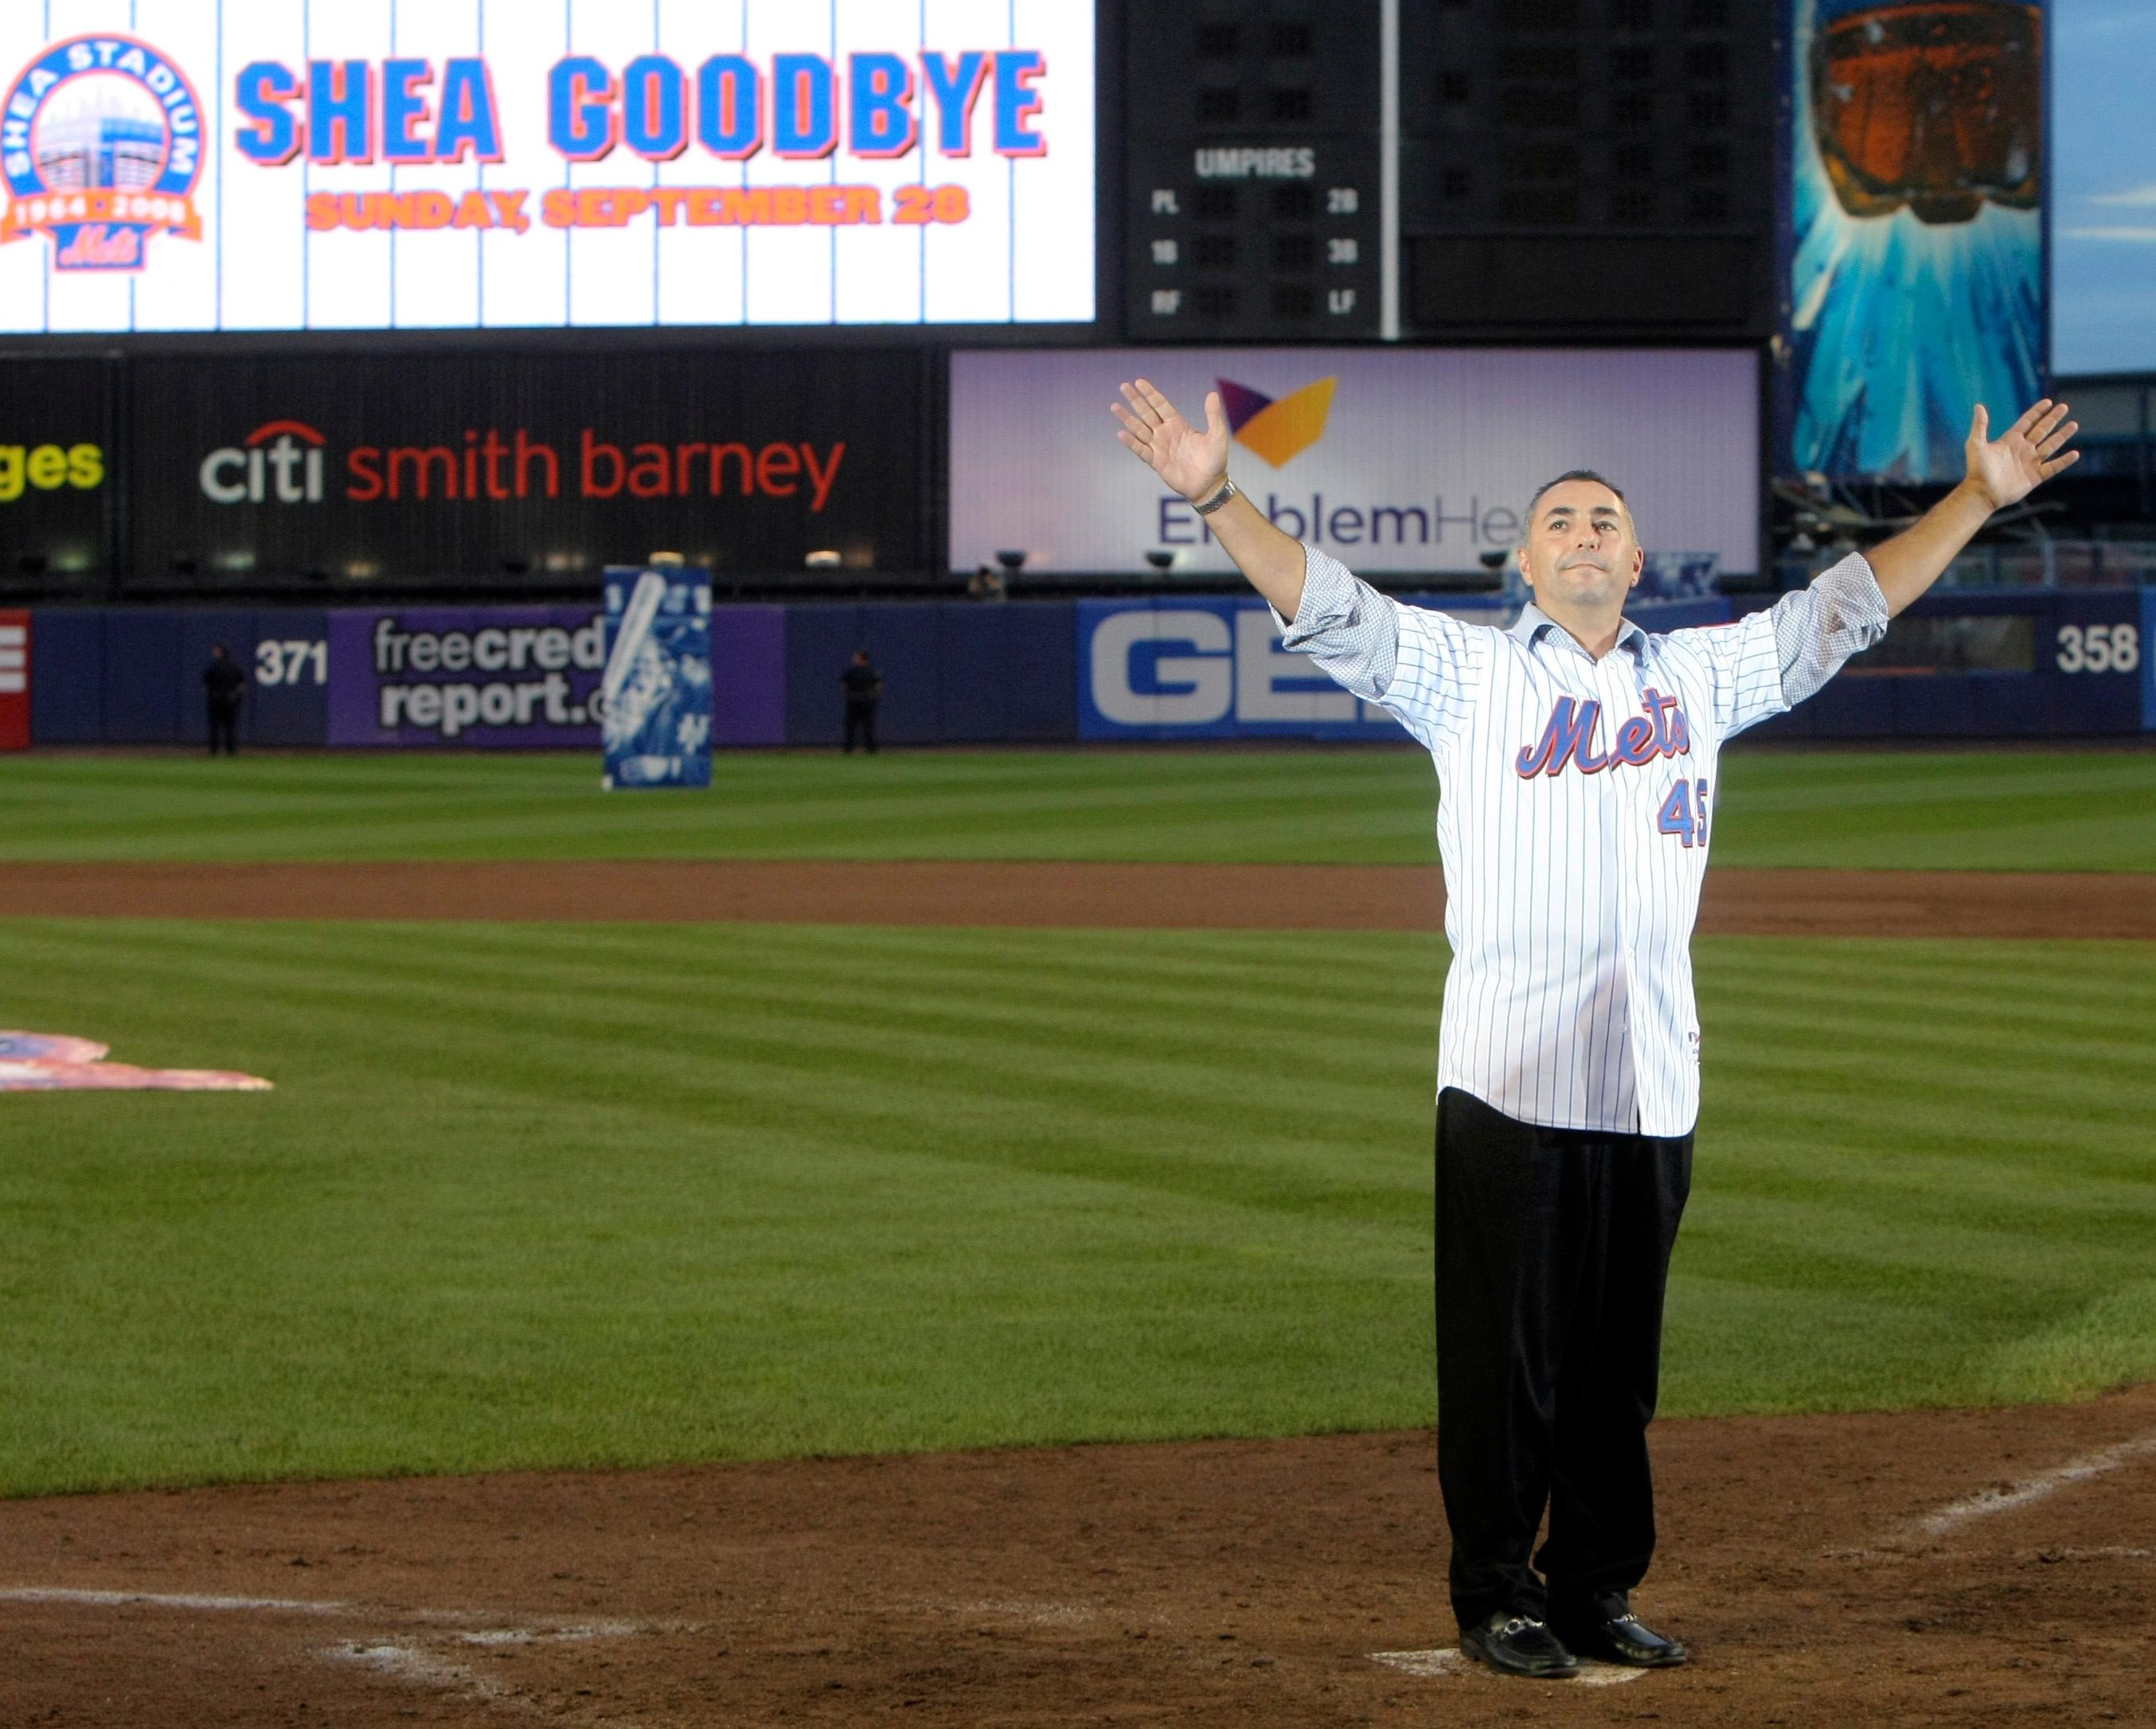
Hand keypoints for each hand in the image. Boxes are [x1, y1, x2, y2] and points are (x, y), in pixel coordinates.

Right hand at [1112, 378, 1230, 503]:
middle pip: (1146, 413)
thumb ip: (1213, 416)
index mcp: (1178, 425)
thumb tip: (1212, 394)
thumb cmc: (1215, 461)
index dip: (1150, 394)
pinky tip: (1121, 433)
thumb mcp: (1217, 436)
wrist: (1209, 486)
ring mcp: (1159, 447)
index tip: (1138, 382)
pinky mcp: (1156, 462)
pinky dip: (1131, 442)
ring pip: (1139, 429)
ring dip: (1127, 418)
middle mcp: (1166, 434)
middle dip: (1135, 400)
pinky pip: (1141, 450)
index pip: (1160, 405)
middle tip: (1123, 386)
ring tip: (1114, 406)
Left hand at [1964, 400, 2078, 510]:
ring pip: (2050, 446)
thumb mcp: (1976, 445)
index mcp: (2010, 441)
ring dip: (2062, 435)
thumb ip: (1980, 425)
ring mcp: (2030, 463)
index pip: (2027, 422)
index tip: (2048, 402)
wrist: (1981, 493)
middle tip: (2064, 407)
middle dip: (2053, 419)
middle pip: (2042, 430)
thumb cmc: (1976, 470)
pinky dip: (2064, 461)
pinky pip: (2053, 467)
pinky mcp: (2035, 477)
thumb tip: (1978, 406)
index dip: (2037, 412)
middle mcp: (2022, 450)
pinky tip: (2075, 454)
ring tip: (2074, 424)